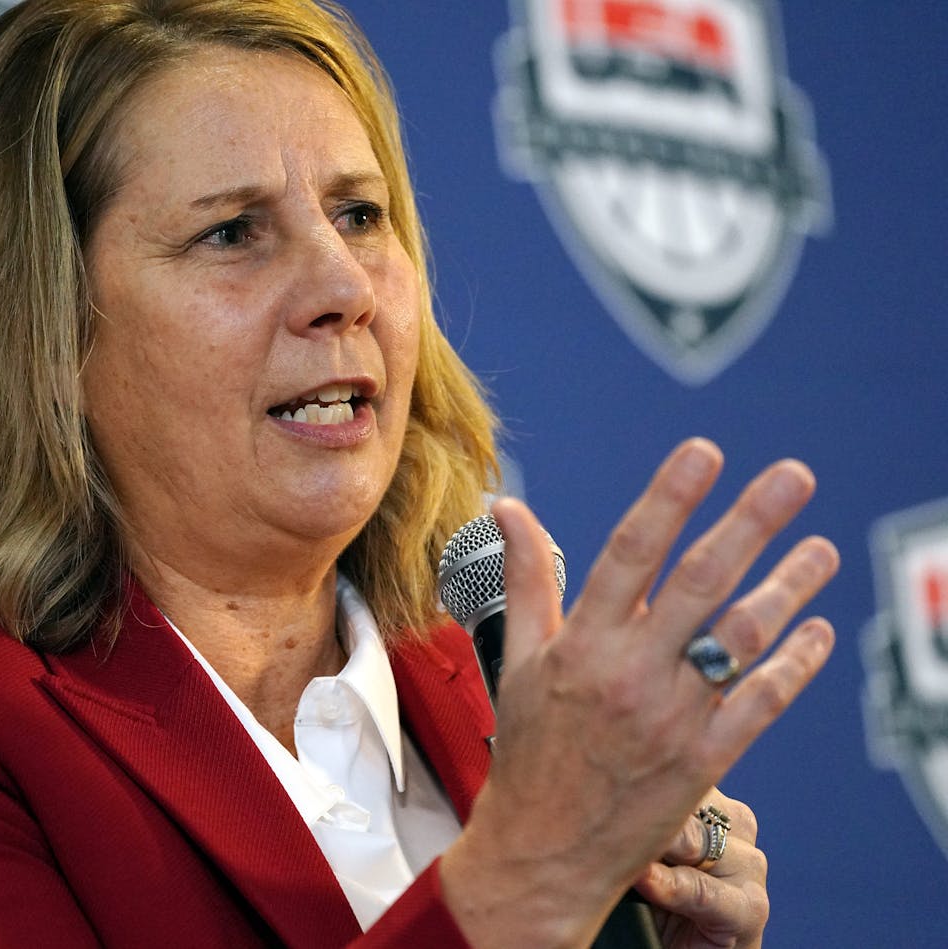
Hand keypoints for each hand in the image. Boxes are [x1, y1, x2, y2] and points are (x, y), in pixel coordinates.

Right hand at [439, 438, 836, 948]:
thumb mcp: (518, 658)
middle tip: (794, 476)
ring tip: (822, 550)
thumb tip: (506, 506)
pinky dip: (794, 666)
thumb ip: (525, 578)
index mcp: (581, 644)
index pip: (630, 552)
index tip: (704, 452)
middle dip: (751, 523)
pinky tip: (818, 632)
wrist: (545, 849)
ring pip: (741, 638)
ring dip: (788, 588)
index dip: (670, 498)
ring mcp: (672, 718)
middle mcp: (629, 673)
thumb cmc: (530, 747)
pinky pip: (761, 703)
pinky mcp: (706, 759)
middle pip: (699, 583)